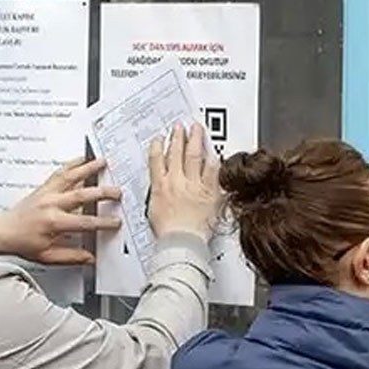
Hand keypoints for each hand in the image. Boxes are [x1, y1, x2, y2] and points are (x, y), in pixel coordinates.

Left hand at [0, 158, 122, 263]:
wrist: (2, 231)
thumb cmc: (21, 242)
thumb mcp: (47, 256)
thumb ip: (71, 257)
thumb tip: (90, 258)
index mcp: (53, 222)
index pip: (85, 222)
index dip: (103, 222)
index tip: (115, 222)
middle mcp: (51, 204)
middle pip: (81, 195)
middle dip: (102, 193)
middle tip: (117, 192)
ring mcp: (47, 193)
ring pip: (70, 177)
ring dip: (88, 169)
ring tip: (102, 163)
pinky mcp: (44, 188)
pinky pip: (60, 173)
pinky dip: (72, 164)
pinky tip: (82, 159)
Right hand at [147, 122, 220, 239]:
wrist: (181, 242)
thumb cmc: (168, 233)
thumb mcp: (154, 211)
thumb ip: (159, 196)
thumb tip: (161, 192)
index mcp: (160, 186)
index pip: (157, 160)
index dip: (159, 146)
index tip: (161, 139)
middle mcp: (176, 182)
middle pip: (176, 153)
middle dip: (178, 137)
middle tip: (181, 127)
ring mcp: (193, 185)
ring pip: (193, 156)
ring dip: (195, 140)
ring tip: (197, 129)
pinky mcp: (209, 191)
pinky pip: (212, 170)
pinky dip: (213, 159)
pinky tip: (214, 152)